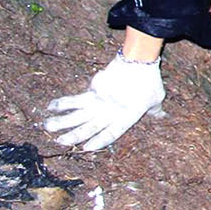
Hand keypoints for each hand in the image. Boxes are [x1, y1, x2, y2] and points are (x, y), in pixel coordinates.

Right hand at [44, 53, 164, 151]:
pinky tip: (50, 106)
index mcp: (126, 117)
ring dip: (61, 122)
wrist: (138, 61)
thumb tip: (163, 116)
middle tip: (59, 142)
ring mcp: (99, 102)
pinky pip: (75, 99)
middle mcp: (109, 112)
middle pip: (88, 128)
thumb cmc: (150, 80)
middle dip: (73, 136)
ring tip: (47, 128)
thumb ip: (155, 110)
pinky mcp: (93, 90)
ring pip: (76, 115)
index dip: (99, 141)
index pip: (111, 134)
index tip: (86, 148)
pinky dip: (62, 103)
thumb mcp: (156, 97)